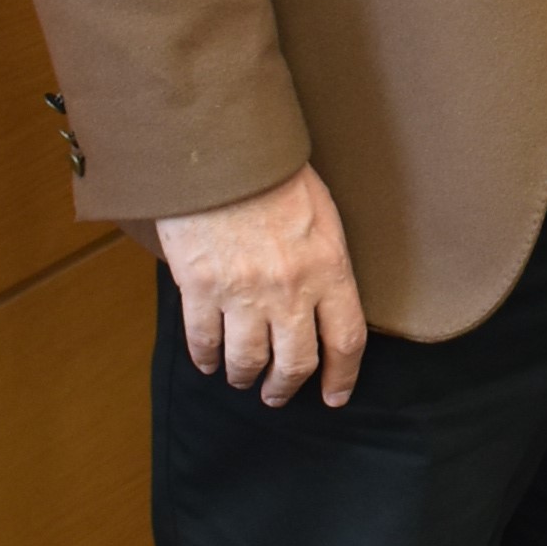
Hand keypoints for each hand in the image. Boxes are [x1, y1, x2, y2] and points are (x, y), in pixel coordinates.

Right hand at [156, 163, 366, 406]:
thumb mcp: (322, 214)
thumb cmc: (274, 174)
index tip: (334, 395)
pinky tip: (208, 361)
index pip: (346, 340)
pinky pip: (204, 342)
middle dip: (286, 387)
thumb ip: (326, 262)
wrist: (220, 150)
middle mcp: (289, 289)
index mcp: (329, 268)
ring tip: (241, 378)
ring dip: (244, 377)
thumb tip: (323, 300)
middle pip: (296, 363)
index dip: (342, 377)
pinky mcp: (200, 288)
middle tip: (277, 394)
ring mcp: (243, 292)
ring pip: (247, 361)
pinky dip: (206, 359)